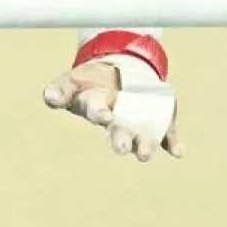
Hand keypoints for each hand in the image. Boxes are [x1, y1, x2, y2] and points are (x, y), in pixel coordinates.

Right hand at [43, 59, 183, 161]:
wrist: (121, 72)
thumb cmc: (93, 80)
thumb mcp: (75, 79)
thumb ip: (61, 89)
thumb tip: (48, 96)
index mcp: (97, 108)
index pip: (97, 112)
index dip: (100, 114)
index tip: (104, 115)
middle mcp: (118, 123)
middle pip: (119, 134)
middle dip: (121, 141)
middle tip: (122, 147)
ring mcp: (140, 124)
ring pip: (142, 140)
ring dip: (144, 147)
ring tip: (144, 154)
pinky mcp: (161, 124)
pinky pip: (168, 137)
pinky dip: (173, 145)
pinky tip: (178, 151)